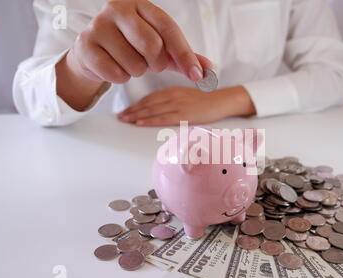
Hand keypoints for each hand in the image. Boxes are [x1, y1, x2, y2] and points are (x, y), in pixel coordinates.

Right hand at [66, 0, 211, 83]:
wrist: (94, 52)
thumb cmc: (131, 46)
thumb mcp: (160, 48)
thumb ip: (183, 56)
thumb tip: (209, 69)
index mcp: (140, 4)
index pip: (168, 29)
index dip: (185, 54)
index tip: (197, 75)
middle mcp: (117, 9)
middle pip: (152, 45)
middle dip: (156, 64)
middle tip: (150, 64)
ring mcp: (98, 26)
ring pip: (135, 64)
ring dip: (137, 72)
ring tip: (129, 62)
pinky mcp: (85, 45)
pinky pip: (116, 75)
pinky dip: (120, 78)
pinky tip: (114, 67)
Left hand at [118, 86, 256, 125]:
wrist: (223, 101)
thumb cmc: (206, 101)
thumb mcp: (186, 95)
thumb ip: (172, 100)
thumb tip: (158, 109)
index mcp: (173, 90)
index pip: (150, 98)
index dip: (136, 105)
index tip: (125, 111)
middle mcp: (173, 96)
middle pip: (148, 103)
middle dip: (132, 110)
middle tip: (119, 117)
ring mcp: (178, 105)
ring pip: (152, 110)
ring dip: (136, 115)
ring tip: (124, 120)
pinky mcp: (185, 114)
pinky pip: (163, 118)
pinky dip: (149, 120)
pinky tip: (139, 123)